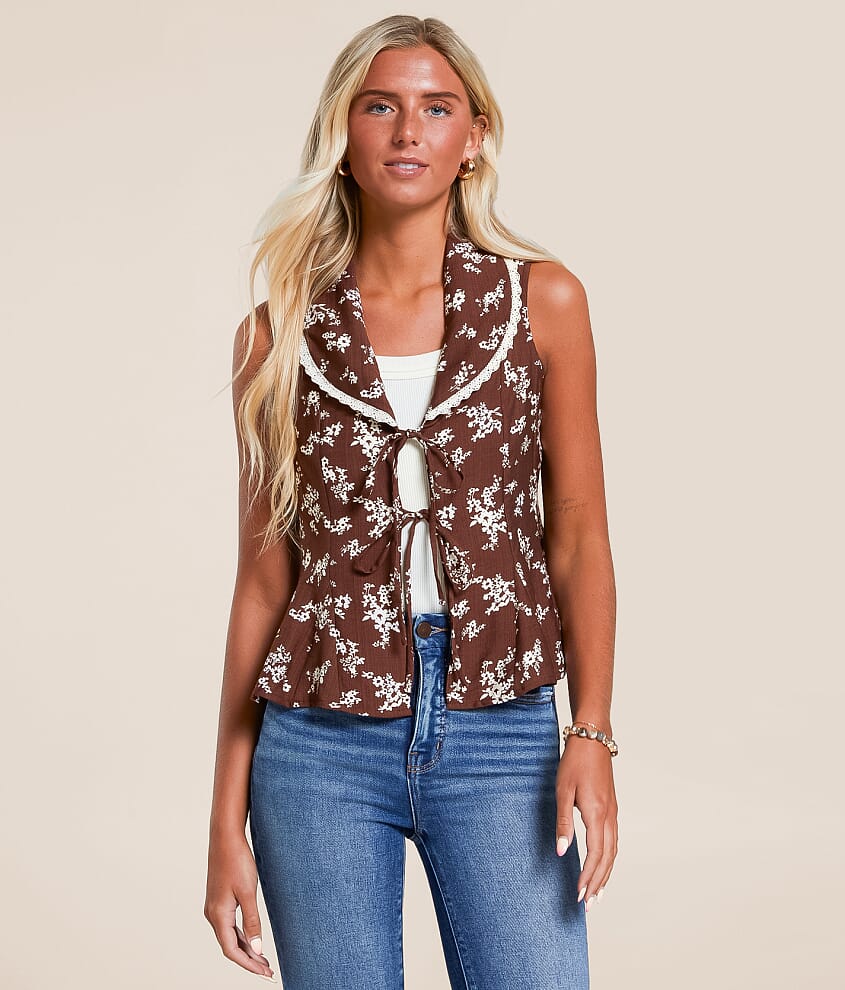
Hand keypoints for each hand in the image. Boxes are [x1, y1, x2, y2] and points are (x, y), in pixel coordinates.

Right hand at [204, 832, 275, 980]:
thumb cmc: (237, 861)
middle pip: (230, 946)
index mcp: (218, 915)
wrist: (225, 838)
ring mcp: (214, 907)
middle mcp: (212, 914)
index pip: (232, 950)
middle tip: (268, 970)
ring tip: (263, 959)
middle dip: (249, 960)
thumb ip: (252, 922)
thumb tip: (257, 948)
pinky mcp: (219, 900)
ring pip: (230, 936)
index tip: (264, 972)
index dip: (248, 964)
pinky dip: (241, 935)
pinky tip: (252, 939)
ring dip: (246, 948)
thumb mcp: (248, 893)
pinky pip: (229, 925)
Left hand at [555, 735, 618, 911]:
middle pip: (607, 858)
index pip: (595, 854)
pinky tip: (603, 866)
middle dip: (598, 883)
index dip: (588, 877)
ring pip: (613, 851)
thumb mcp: (563, 791)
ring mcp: (613, 813)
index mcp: (596, 813)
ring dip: (606, 874)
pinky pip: (614, 841)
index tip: (579, 895)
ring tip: (597, 893)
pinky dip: (609, 859)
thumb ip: (563, 823)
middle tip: (588, 904)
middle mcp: (609, 817)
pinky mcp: (612, 809)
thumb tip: (562, 852)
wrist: (593, 739)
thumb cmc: (574, 762)